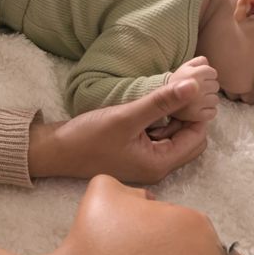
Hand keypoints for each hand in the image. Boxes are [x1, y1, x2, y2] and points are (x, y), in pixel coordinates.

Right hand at [28, 79, 208, 184]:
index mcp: (159, 164)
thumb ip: (161, 102)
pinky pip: (159, 137)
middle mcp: (157, 167)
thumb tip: (193, 87)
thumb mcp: (126, 116)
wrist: (56, 152)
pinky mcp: (136, 154)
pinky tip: (152, 104)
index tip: (191, 88)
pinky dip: (161, 121)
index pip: (197, 137)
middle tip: (179, 89)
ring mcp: (146, 161)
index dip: (197, 112)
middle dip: (188, 115)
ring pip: (175, 137)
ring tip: (167, 92)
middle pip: (190, 139)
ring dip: (175, 117)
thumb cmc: (87, 137)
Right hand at [166, 56, 219, 121]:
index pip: (212, 73)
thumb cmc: (177, 82)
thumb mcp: (185, 67)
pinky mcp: (196, 116)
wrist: (160, 101)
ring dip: (209, 99)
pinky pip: (213, 113)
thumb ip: (198, 61)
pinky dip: (208, 111)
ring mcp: (196, 103)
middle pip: (215, 86)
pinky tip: (199, 108)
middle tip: (197, 89)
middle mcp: (195, 88)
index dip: (207, 75)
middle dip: (208, 87)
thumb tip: (208, 62)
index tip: (199, 79)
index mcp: (193, 74)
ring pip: (215, 100)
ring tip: (197, 99)